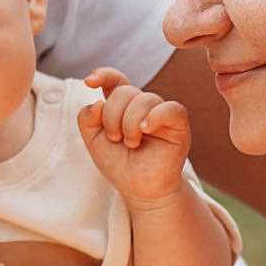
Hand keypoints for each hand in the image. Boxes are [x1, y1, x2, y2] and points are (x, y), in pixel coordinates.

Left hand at [76, 67, 193, 204]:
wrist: (140, 190)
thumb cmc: (120, 165)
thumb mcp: (94, 142)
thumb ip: (86, 119)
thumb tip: (97, 102)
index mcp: (122, 106)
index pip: (115, 81)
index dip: (104, 75)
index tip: (89, 81)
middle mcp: (142, 105)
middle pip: (125, 91)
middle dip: (112, 116)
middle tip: (115, 139)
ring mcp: (161, 113)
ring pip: (144, 99)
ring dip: (129, 123)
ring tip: (131, 144)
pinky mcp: (178, 124)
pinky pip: (170, 108)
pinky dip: (154, 117)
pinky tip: (145, 129)